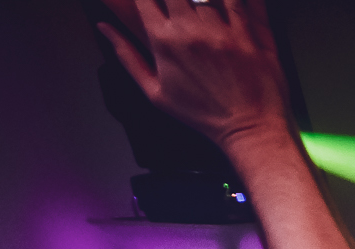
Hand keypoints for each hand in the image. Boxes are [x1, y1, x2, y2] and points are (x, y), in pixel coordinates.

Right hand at [98, 0, 286, 149]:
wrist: (248, 129)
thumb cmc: (202, 115)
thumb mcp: (155, 92)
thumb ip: (127, 55)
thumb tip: (103, 27)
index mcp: (164, 40)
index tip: (150, 2)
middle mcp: (192, 30)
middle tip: (178, 6)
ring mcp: (223, 31)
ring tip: (199, 5)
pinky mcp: (251, 35)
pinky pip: (241, 2)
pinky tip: (225, 3)